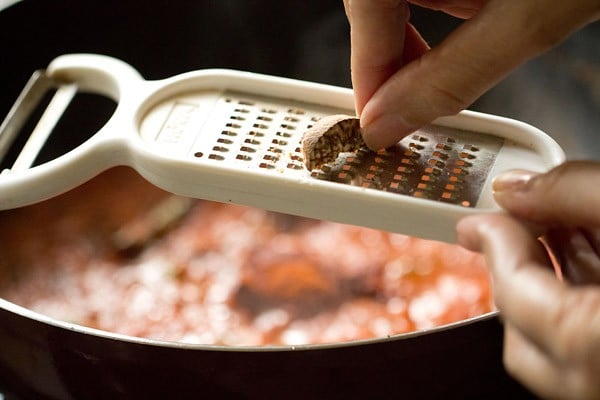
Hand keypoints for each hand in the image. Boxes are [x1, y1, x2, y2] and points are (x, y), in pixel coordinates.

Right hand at [343, 0, 599, 149]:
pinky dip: (460, 4)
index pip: (365, 19)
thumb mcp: (526, 19)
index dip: (370, 82)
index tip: (378, 127)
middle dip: (407, 57)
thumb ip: (447, 79)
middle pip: (381, 8)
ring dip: (441, 28)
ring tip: (495, 28)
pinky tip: (498, 6)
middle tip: (426, 97)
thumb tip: (390, 122)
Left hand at [457, 161, 599, 399]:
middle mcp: (598, 383)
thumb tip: (520, 188)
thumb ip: (576, 193)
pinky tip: (592, 264)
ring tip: (561, 236)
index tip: (478, 219)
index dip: (493, 241)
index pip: (513, 291)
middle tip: (520, 227)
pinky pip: (586, 354)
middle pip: (521, 333)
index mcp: (597, 346)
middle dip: (513, 274)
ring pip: (553, 350)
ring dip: (547, 288)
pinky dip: (577, 308)